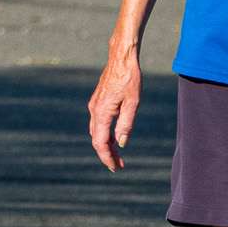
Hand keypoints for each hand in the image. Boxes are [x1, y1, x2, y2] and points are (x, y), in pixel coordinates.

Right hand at [87, 50, 141, 170]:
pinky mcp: (98, 102)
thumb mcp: (133, 103)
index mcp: (102, 113)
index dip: (107, 157)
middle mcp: (94, 111)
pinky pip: (98, 123)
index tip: (115, 168)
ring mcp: (94, 106)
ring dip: (106, 145)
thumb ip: (126, 124)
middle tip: (119, 166)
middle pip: (97, 140)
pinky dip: (104, 134)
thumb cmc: (130, 79)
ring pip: (96, 132)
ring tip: (118, 156)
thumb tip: (121, 143)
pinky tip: (113, 138)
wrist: (121, 59)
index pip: (100, 143)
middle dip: (107, 154)